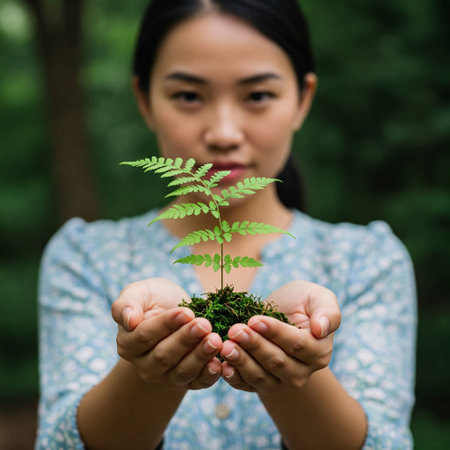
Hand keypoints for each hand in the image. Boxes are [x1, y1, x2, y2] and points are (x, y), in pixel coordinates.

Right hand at [111, 278, 222, 389]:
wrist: (178, 313)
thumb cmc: (156, 299)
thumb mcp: (139, 293)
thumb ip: (127, 304)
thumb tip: (129, 320)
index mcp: (128, 343)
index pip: (145, 336)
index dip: (166, 324)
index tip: (186, 312)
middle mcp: (144, 365)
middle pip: (164, 356)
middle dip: (186, 340)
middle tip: (205, 325)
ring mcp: (166, 376)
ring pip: (181, 372)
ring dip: (200, 357)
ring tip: (215, 340)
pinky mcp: (187, 382)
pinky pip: (197, 383)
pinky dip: (209, 375)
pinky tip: (219, 363)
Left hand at [220, 281, 339, 392]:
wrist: (281, 313)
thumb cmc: (300, 302)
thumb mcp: (318, 297)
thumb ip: (328, 311)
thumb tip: (321, 329)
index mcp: (319, 352)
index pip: (298, 345)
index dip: (276, 333)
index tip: (255, 320)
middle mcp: (301, 372)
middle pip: (277, 362)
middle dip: (254, 345)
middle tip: (235, 330)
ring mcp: (280, 381)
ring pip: (260, 376)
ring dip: (241, 362)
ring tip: (225, 346)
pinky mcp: (259, 384)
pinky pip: (246, 385)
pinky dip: (234, 378)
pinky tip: (222, 366)